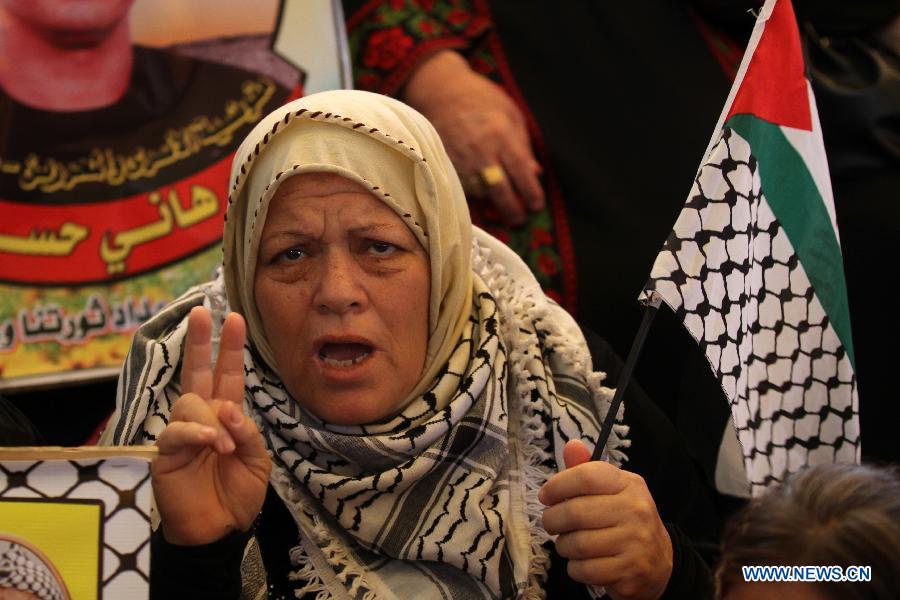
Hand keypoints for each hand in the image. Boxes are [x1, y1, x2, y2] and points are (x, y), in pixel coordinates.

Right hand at [151, 307, 271, 544]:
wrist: (218, 531)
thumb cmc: (237, 495)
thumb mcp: (257, 461)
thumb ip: (248, 432)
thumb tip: (227, 410)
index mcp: (226, 416)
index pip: (228, 375)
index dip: (230, 348)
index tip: (234, 317)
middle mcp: (202, 418)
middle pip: (197, 371)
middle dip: (201, 341)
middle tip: (203, 312)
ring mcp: (182, 432)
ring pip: (191, 402)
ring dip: (214, 421)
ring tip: (226, 448)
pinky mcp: (165, 452)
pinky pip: (177, 430)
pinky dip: (198, 434)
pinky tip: (212, 445)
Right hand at [403, 50, 543, 225]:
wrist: (441, 91)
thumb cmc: (481, 99)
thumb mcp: (511, 114)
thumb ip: (524, 145)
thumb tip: (535, 174)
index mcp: (502, 134)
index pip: (521, 173)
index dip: (531, 194)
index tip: (536, 206)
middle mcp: (481, 151)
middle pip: (500, 192)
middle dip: (512, 210)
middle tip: (519, 219)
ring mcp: (460, 160)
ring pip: (479, 193)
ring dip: (492, 202)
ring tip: (499, 202)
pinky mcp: (444, 164)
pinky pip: (462, 188)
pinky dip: (474, 193)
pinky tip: (480, 192)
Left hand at [540, 440, 672, 599]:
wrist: (660, 562)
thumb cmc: (626, 520)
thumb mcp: (613, 490)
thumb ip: (588, 470)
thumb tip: (572, 445)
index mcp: (629, 484)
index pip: (586, 476)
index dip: (557, 485)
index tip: (545, 496)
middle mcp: (635, 510)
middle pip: (575, 512)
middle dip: (552, 520)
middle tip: (550, 523)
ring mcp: (635, 542)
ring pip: (577, 544)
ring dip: (563, 546)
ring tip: (568, 543)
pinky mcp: (629, 571)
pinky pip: (584, 570)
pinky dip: (575, 568)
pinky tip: (582, 562)